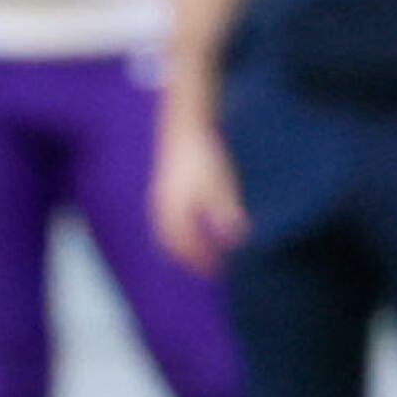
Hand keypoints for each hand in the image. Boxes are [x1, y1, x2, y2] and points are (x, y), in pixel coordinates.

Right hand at [151, 120, 246, 276]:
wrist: (185, 125)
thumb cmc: (204, 154)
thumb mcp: (221, 182)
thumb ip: (226, 211)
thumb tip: (237, 238)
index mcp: (174, 211)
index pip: (185, 247)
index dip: (202, 261)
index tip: (220, 270)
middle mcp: (162, 209)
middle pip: (171, 245)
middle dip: (190, 259)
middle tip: (210, 269)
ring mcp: (158, 199)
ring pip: (166, 234)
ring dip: (182, 247)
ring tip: (199, 253)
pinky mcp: (162, 190)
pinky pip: (165, 222)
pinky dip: (177, 233)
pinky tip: (193, 228)